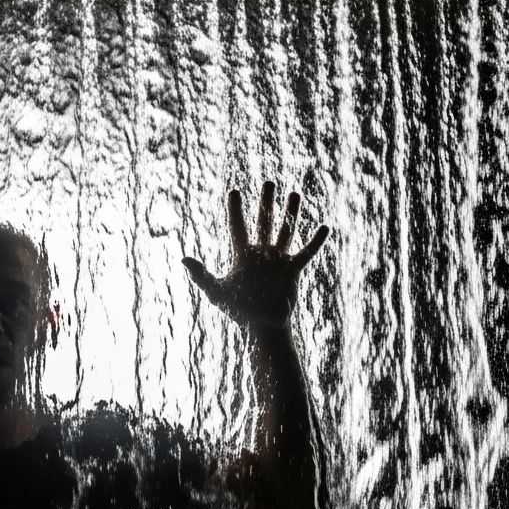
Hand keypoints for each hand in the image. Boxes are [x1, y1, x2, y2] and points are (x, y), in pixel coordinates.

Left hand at [182, 182, 328, 328]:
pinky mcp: (293, 270)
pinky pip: (306, 253)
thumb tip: (183, 259)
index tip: (234, 192)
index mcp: (242, 256)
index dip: (235, 210)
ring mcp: (278, 261)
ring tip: (294, 194)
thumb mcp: (216, 292)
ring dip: (290, 213)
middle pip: (264, 222)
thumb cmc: (238, 310)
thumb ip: (201, 275)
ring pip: (285, 231)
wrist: (262, 326)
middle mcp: (261, 254)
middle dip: (266, 202)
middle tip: (269, 182)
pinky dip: (315, 241)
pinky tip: (324, 227)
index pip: (237, 227)